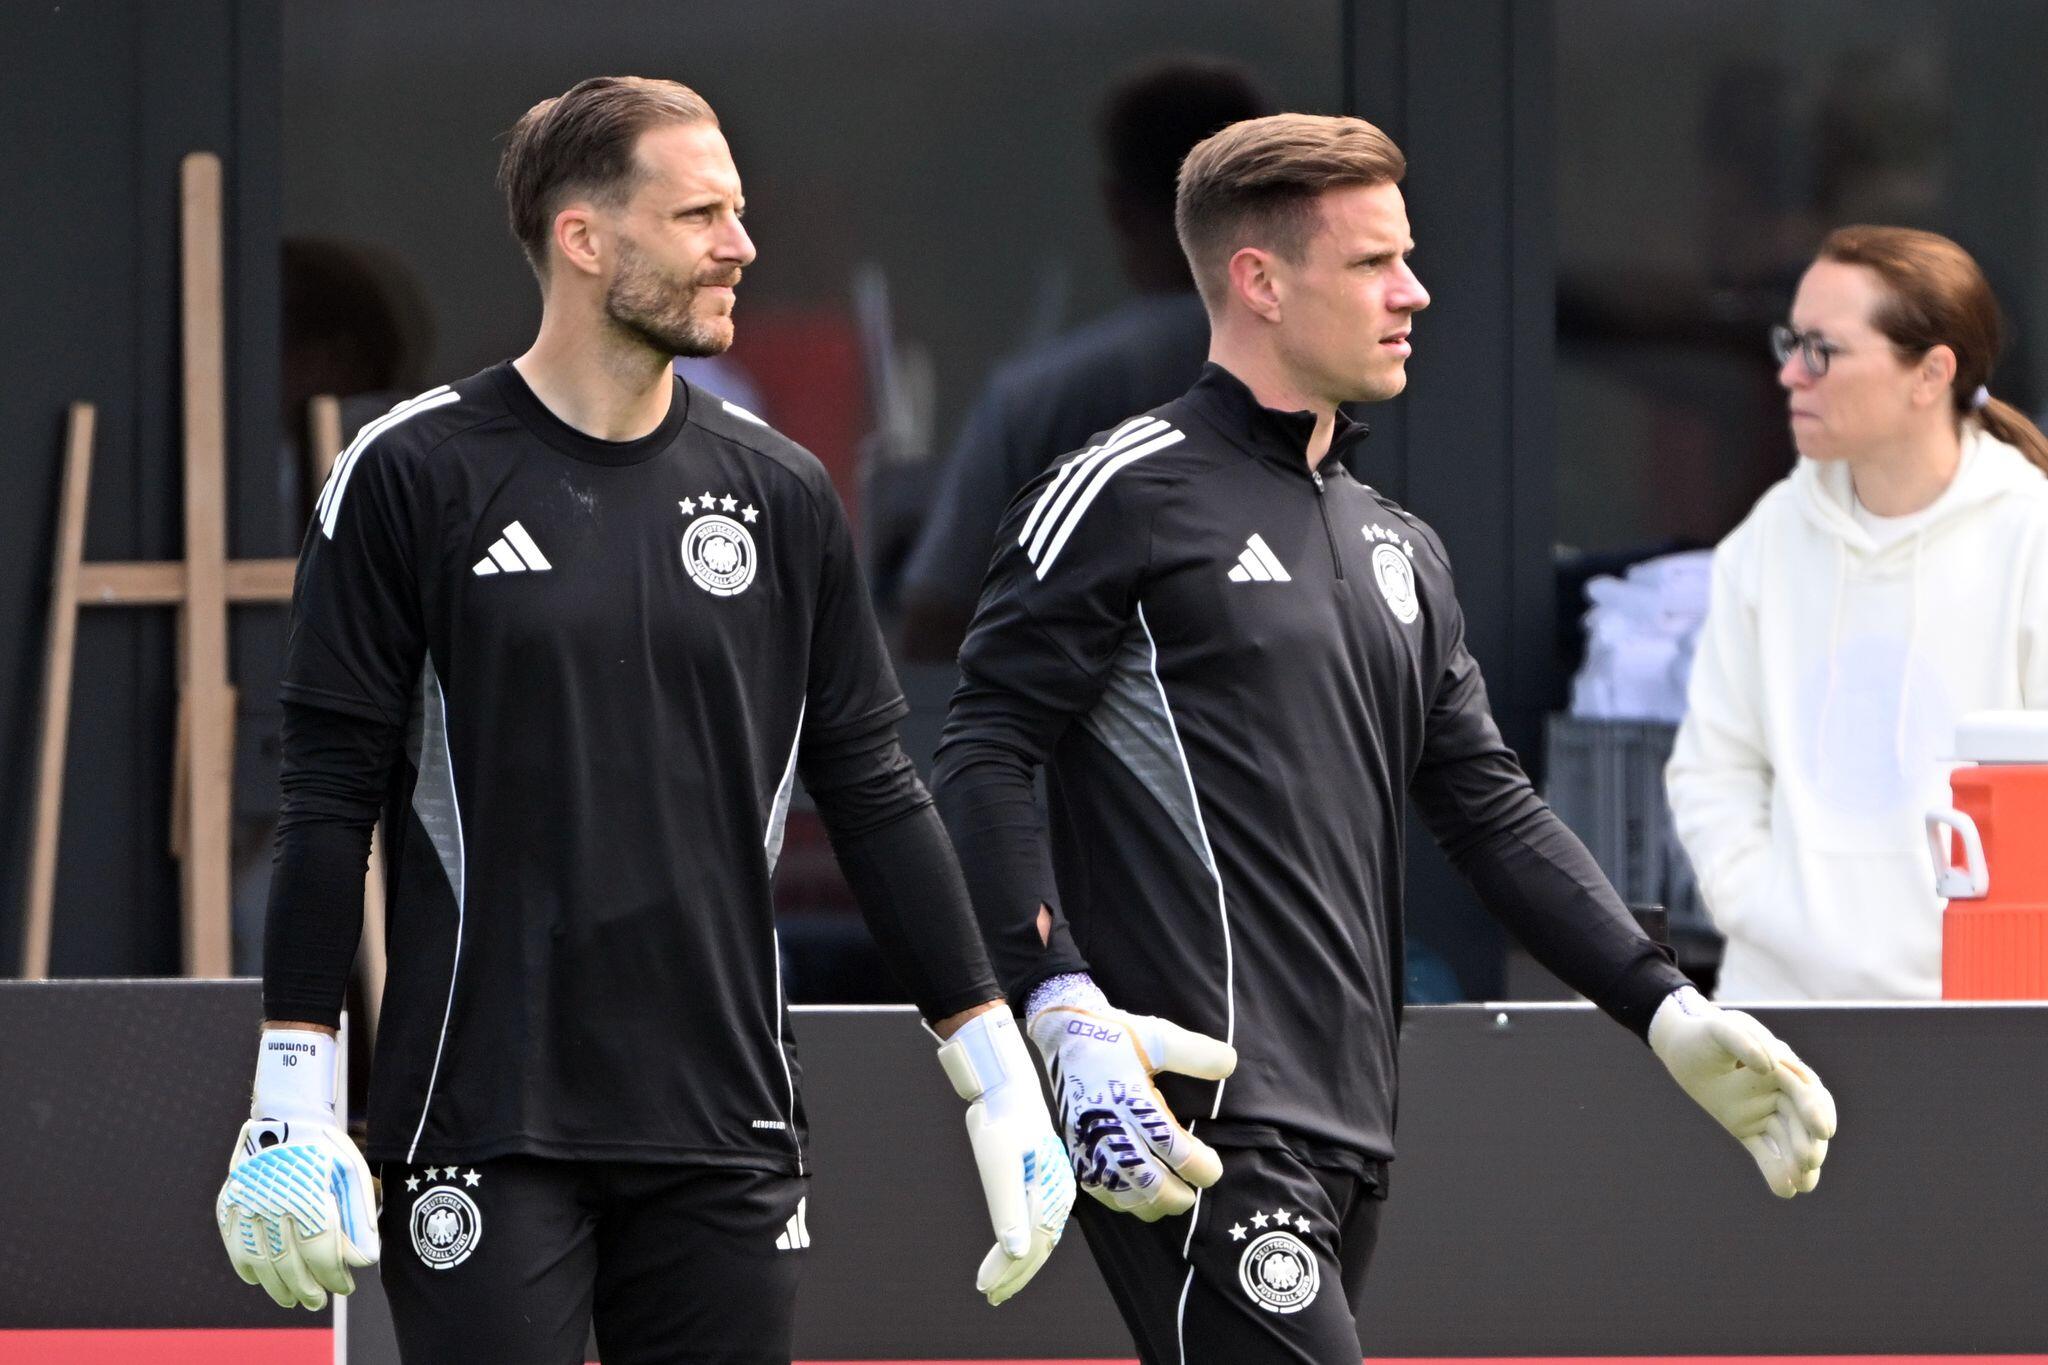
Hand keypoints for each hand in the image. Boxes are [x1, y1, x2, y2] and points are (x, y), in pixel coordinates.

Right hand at [215, 1029, 379, 1308]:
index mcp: (308, 1194)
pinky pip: (235, 1247)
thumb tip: (364, 1259)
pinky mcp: (229, 1205)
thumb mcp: (352, 1174)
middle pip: (289, 1264)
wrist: (283, 1116)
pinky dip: (247, 1268)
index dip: (333, 1276)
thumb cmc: (324, 1147)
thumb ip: (359, 1217)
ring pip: (260, 1262)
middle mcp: (274, 1203)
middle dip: (307, 1289)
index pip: (321, 1252)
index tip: (345, 1287)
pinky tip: (260, 1280)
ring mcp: (247, 1205)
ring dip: (276, 1287)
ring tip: (292, 1300)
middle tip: (317, 1302)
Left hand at [934, 1009, 1076, 1305]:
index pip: (1030, 1246)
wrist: (1008, 1087)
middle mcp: (1056, 1194)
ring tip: (996, 1284)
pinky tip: (1011, 1254)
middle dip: (1014, 1275)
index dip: (1009, 1272)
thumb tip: (1013, 1251)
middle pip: (1037, 1247)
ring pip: (1039, 1239)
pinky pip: (1038, 1223)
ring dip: (1018, 1265)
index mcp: (1049, 1191)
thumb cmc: (1001, 1120)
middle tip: (990, 1295)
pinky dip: (1024, 1244)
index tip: (986, 1288)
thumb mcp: (998, 1162)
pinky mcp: (1043, 1181)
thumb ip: (1006, 1208)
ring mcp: (1051, 1188)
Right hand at [1027, 976, 1236, 1220]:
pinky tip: (1134, 1197)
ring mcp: (1088, 1140)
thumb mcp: (1158, 1036)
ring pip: (1119, 1191)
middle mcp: (1109, 1125)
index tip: (1213, 1168)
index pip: (1170, 1145)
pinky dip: (1118, 1201)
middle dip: (1174, 1195)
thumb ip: (1194, 1053)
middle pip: (1144, 1179)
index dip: (1197, 1165)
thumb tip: (1231, 1063)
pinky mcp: (1075, 1146)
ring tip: (1168, 1201)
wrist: (1065, 1035)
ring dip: (1148, 1203)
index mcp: (1131, 1099)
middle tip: (1192, 1195)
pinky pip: (1095, 1188)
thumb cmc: (1115, 1035)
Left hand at [1648, 987, 1837, 1197]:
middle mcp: (1780, 1092)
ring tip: (1803, 1185)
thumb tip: (1770, 1066)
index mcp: (1783, 1067)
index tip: (1823, 1131)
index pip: (1809, 1092)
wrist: (1681, 1047)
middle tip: (1809, 1162)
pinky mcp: (1747, 1128)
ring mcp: (1765, 1112)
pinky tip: (1785, 1190)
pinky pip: (1765, 1152)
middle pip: (1804, 1122)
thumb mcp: (1721, 1028)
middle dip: (1810, 1142)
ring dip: (1798, 1163)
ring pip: (1788, 1141)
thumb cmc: (1706, 1033)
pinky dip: (1775, 1170)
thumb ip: (1745, 1041)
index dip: (1817, 1111)